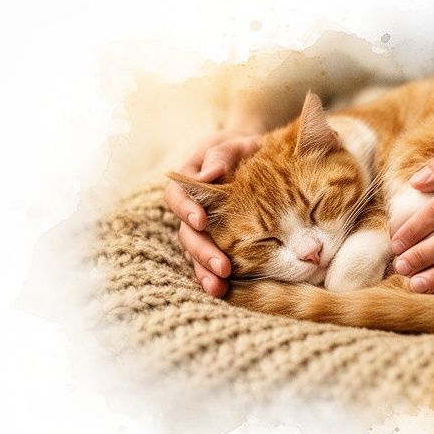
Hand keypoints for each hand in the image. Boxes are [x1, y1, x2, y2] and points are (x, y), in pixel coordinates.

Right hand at [165, 126, 263, 295]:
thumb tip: (209, 175)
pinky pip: (208, 261)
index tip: (201, 220)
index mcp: (188, 180)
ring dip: (204, 271)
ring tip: (218, 287)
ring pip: (195, 253)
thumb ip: (222, 155)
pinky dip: (212, 276)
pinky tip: (223, 291)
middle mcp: (190, 208)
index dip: (186, 209)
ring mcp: (202, 228)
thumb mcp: (233, 142)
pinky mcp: (215, 242)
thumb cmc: (242, 148)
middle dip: (202, 250)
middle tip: (222, 266)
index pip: (178, 196)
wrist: (254, 155)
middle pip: (187, 233)